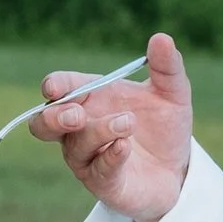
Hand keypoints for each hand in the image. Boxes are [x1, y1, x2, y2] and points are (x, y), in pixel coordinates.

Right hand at [29, 31, 191, 221]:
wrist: (179, 170)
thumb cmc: (164, 127)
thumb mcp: (172, 93)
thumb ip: (166, 67)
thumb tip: (161, 38)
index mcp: (90, 98)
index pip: (61, 88)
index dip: (54, 86)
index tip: (54, 88)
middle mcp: (79, 129)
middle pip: (44, 123)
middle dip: (54, 117)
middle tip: (77, 114)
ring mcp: (87, 158)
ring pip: (75, 146)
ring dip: (98, 132)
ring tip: (128, 123)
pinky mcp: (103, 183)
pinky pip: (99, 169)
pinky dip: (110, 156)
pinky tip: (125, 146)